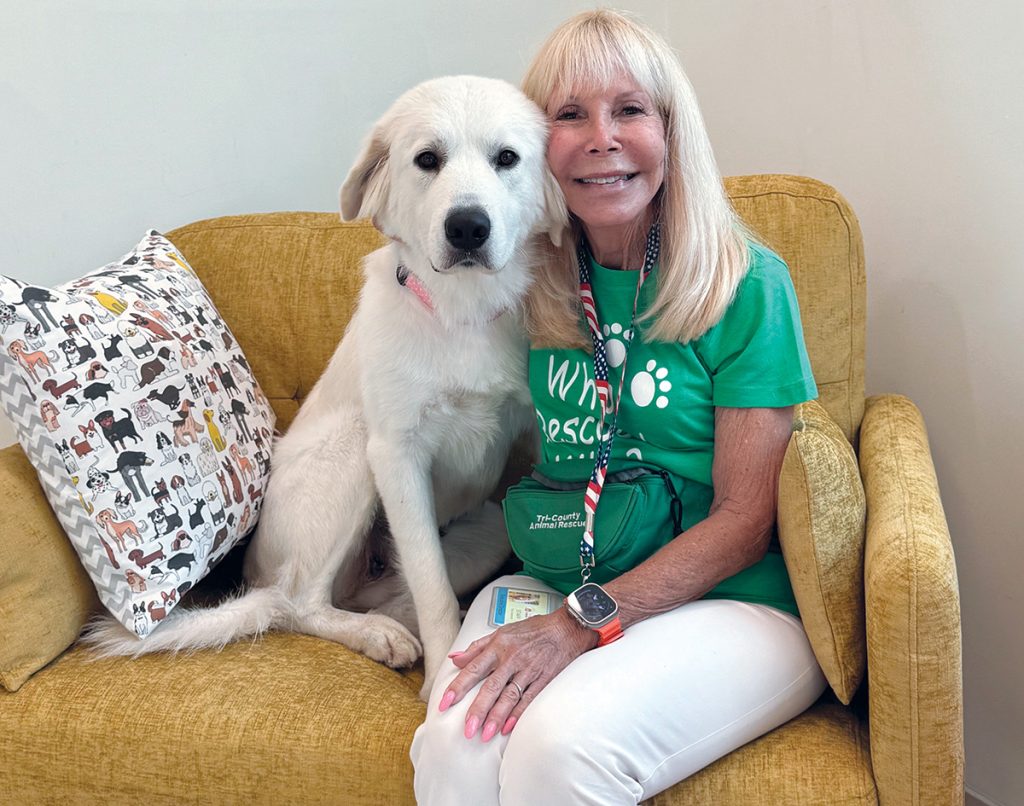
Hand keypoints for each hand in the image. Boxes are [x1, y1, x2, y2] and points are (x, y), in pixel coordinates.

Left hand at [439, 607, 596, 741]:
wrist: (565, 629)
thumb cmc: (532, 630)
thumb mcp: (501, 632)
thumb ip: (476, 647)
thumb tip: (454, 658)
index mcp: (498, 646)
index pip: (473, 668)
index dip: (459, 686)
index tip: (445, 702)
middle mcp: (511, 659)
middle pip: (491, 687)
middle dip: (478, 709)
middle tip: (467, 729)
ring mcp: (528, 670)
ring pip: (509, 696)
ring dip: (497, 717)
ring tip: (485, 734)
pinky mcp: (543, 679)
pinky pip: (529, 699)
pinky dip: (518, 714)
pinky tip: (508, 728)